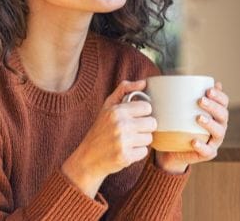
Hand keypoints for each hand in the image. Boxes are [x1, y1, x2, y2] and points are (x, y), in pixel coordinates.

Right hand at [62, 80, 156, 197]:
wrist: (87, 158)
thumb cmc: (100, 130)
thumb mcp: (107, 106)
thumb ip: (124, 90)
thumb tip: (144, 82)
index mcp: (116, 111)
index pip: (147, 107)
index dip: (142, 113)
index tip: (134, 117)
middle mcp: (120, 125)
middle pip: (152, 123)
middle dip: (144, 127)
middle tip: (132, 130)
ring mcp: (123, 142)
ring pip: (149, 138)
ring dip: (141, 140)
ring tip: (128, 141)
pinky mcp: (126, 157)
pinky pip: (144, 152)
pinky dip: (137, 153)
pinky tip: (126, 150)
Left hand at [155, 82, 229, 173]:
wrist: (171, 150)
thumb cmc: (177, 124)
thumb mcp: (178, 109)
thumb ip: (181, 95)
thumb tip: (178, 76)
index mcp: (215, 114)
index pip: (223, 102)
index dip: (219, 95)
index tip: (208, 89)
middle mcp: (218, 126)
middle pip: (223, 115)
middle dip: (214, 106)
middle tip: (200, 100)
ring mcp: (214, 141)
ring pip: (219, 132)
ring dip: (210, 124)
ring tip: (199, 118)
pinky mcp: (207, 154)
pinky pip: (208, 151)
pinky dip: (202, 146)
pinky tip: (193, 141)